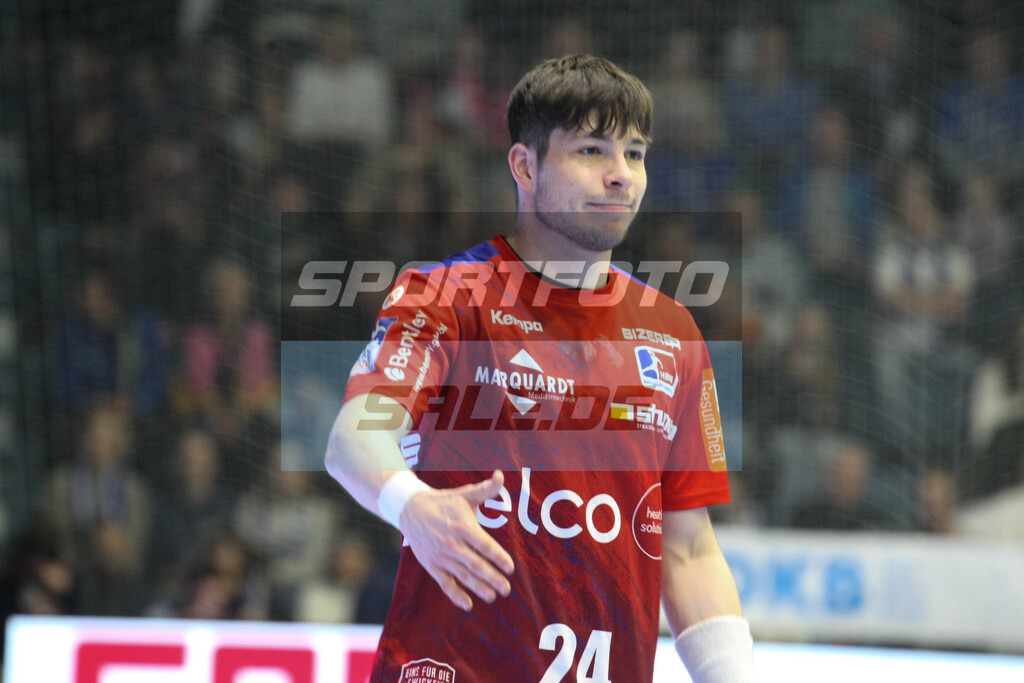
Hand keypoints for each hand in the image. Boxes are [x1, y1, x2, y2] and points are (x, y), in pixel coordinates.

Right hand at [399, 470, 514, 611]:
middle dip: (492, 578)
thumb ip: (486, 489)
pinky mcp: (431, 565)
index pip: (484, 545)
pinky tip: (467, 604)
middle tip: (506, 588)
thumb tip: (500, 475)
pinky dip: (455, 595)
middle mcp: (452, 543)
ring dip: (478, 588)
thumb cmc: (443, 502)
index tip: (510, 567)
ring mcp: (440, 556)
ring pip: (462, 576)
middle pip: (475, 564)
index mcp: (462, 526)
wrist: (410, 509)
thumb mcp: (465, 494)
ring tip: (492, 597)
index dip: (498, 557)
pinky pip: (445, 583)